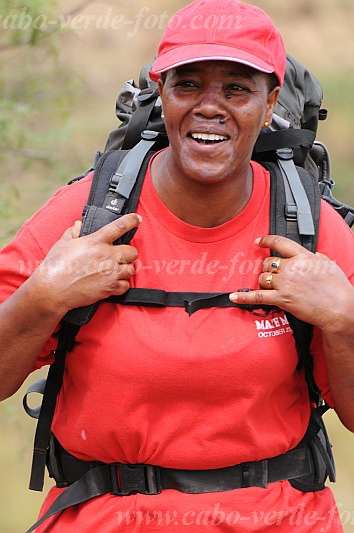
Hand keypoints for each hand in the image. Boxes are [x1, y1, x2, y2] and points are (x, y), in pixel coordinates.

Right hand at [30, 214, 140, 313]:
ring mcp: (110, 273)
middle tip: (120, 256)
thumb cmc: (55, 266)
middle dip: (129, 253)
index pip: (119, 227)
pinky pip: (126, 285)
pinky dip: (122, 285)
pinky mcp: (109, 288)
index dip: (131, 221)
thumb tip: (78, 224)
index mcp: (96, 241)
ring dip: (126, 269)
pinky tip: (114, 283)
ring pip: (131, 269)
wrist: (53, 290)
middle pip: (132, 252)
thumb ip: (73, 232)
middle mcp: (106, 256)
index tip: (137, 219)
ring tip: (117, 270)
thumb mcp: (63, 243)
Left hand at [229, 235, 353, 331]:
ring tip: (273, 287)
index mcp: (304, 257)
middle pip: (268, 263)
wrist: (340, 309)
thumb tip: (313, 255)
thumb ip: (318, 258)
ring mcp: (285, 283)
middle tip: (274, 275)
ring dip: (264, 282)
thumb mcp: (329, 265)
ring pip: (263, 278)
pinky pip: (257, 297)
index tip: (258, 241)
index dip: (266, 240)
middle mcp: (292, 268)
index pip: (280, 243)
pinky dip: (244, 297)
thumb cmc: (338, 289)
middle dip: (268, 269)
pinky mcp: (282, 299)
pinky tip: (234, 296)